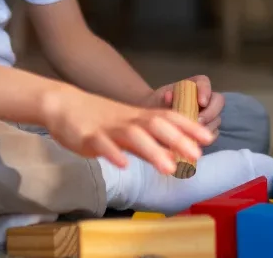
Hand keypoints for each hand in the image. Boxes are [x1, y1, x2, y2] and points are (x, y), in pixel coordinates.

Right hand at [41, 85, 212, 174]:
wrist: (62, 104)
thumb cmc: (97, 118)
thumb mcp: (127, 128)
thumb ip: (149, 141)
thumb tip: (175, 154)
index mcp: (137, 117)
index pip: (168, 117)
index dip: (189, 127)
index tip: (209, 138)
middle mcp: (127, 120)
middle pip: (156, 125)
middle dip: (178, 139)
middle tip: (196, 155)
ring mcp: (107, 127)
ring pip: (133, 135)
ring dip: (153, 150)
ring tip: (169, 167)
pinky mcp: (87, 136)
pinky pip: (102, 144)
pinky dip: (113, 153)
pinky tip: (123, 164)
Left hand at [144, 75, 224, 140]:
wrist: (155, 118)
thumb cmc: (158, 105)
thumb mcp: (158, 99)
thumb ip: (164, 97)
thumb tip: (169, 96)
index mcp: (194, 85)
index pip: (204, 83)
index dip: (205, 91)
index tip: (201, 102)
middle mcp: (205, 98)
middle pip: (218, 101)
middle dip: (210, 113)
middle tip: (198, 121)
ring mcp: (209, 113)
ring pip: (217, 119)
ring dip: (207, 127)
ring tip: (194, 133)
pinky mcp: (208, 128)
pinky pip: (213, 133)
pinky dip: (205, 138)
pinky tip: (194, 141)